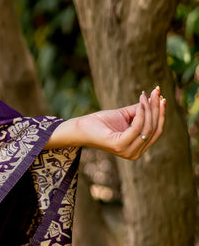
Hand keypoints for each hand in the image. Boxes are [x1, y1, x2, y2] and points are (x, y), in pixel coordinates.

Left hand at [47, 86, 165, 158]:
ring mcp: (128, 151)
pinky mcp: (120, 146)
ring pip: (148, 128)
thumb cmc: (102, 122)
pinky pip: (137, 128)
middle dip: (156, 109)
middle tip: (156, 92)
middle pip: (154, 129)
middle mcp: (135, 153)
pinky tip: (139, 104)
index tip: (162, 97)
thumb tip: (156, 97)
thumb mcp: (126, 115)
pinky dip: (140, 114)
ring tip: (144, 96)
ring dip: (148, 109)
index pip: (156, 131)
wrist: (82, 127)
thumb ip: (141, 110)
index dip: (160, 114)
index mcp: (138, 147)